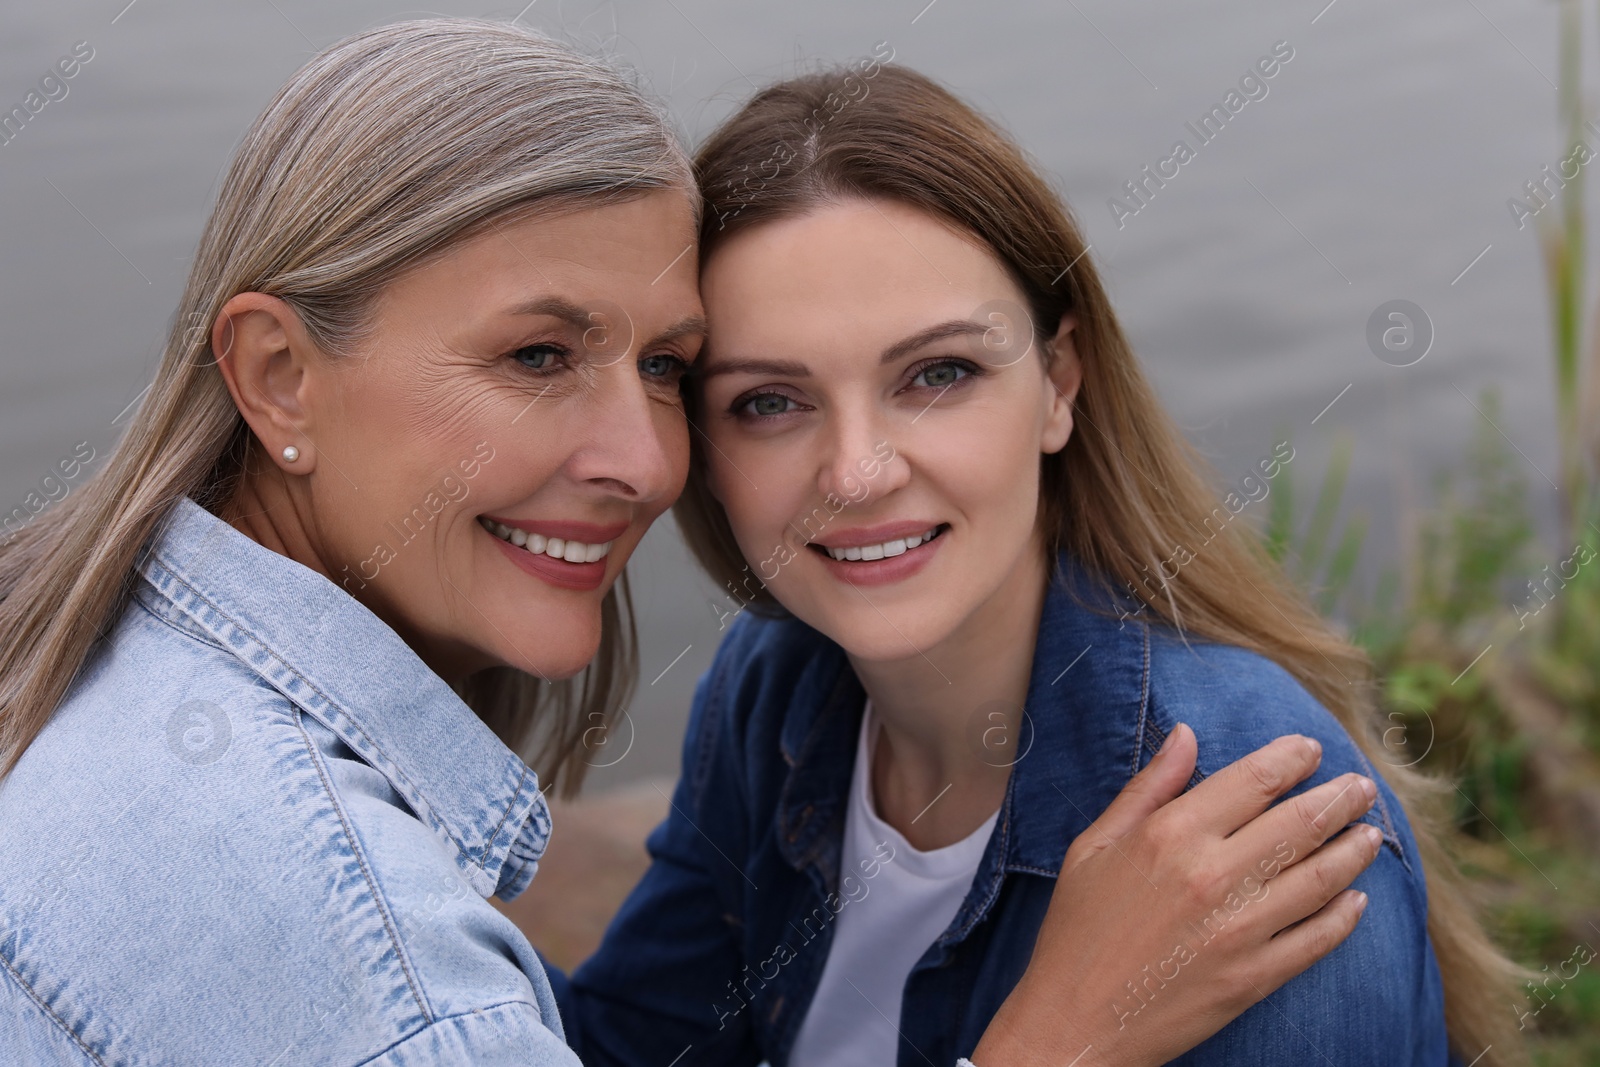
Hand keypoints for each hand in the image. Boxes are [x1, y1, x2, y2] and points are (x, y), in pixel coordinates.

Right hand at [971, 723, 1379, 1066]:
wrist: (1075, 1023)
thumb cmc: (1078, 929)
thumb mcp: (1095, 845)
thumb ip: (1148, 788)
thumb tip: (1186, 733)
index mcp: (1171, 834)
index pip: (1254, 779)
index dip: (1293, 758)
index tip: (1313, 751)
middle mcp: (1212, 875)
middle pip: (1300, 823)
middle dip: (1340, 798)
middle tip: (1363, 787)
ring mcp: (1238, 930)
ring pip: (1321, 877)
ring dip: (1355, 849)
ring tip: (1371, 834)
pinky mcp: (1253, 978)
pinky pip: (1317, 939)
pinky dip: (1345, 916)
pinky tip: (1357, 900)